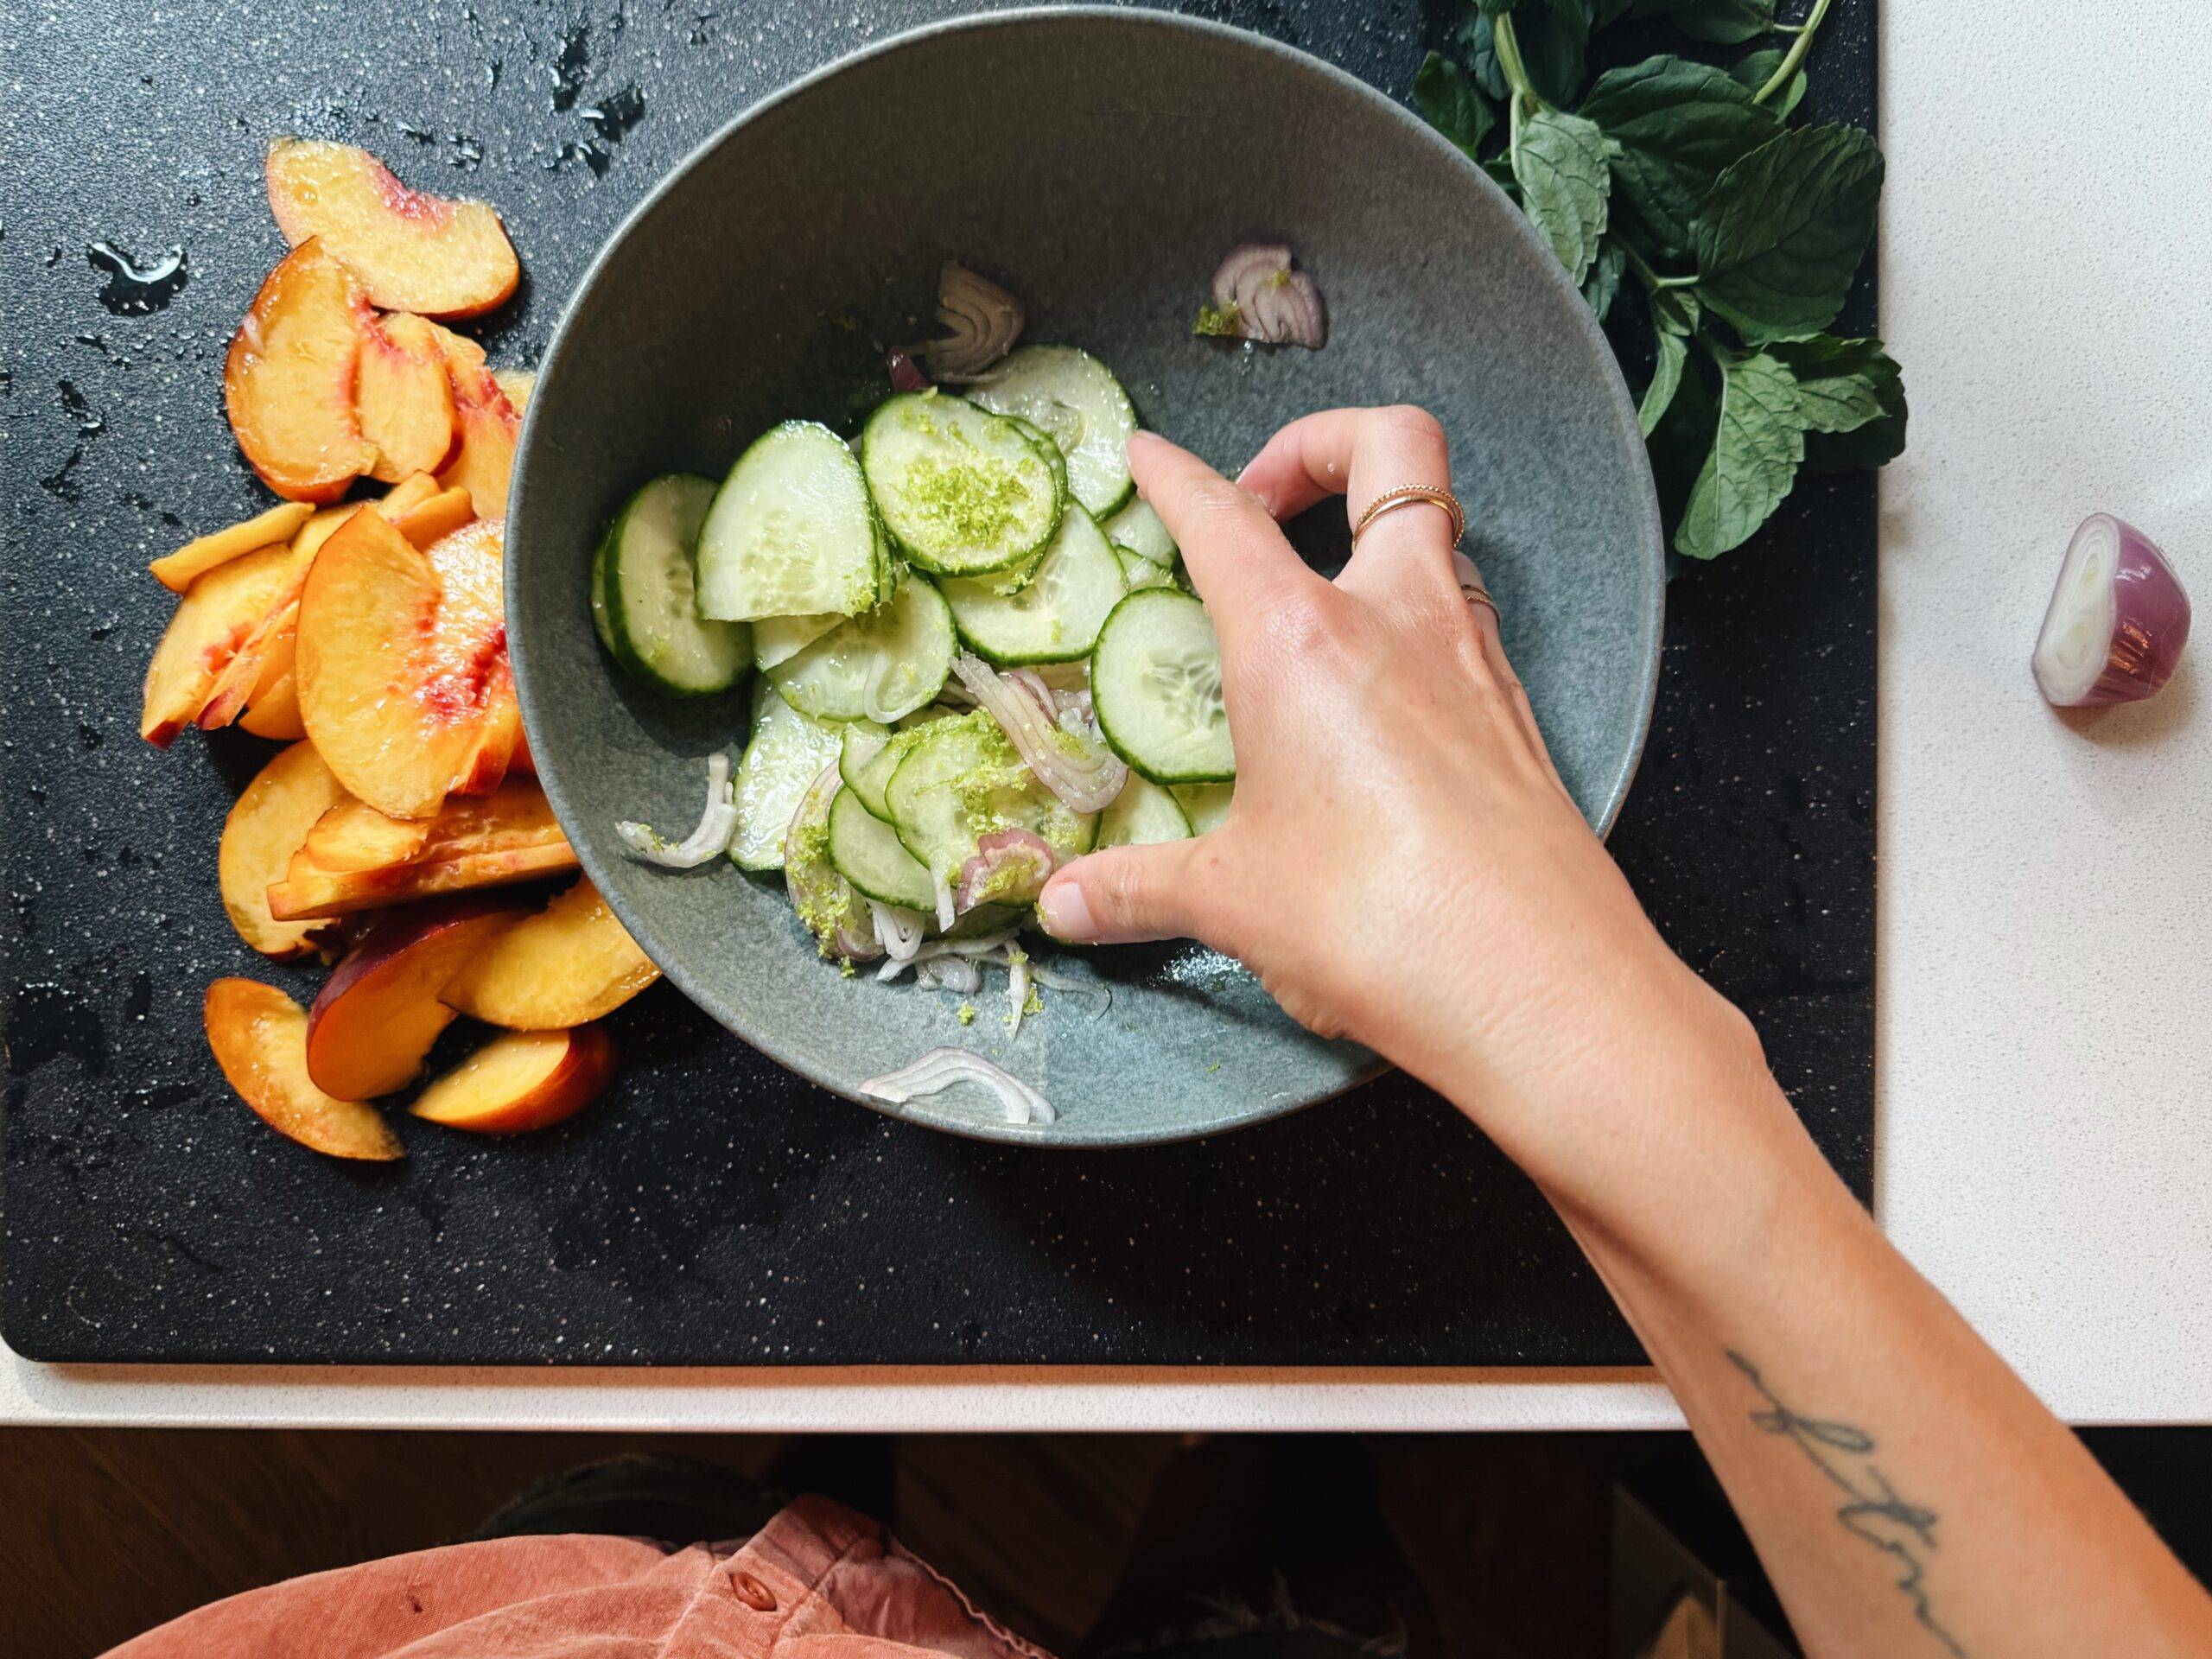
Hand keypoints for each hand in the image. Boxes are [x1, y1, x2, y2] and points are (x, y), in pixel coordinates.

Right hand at [1040, 410, 1769, 1195]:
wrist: (1542, 989)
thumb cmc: (1380, 925)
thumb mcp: (1232, 903)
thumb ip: (1137, 891)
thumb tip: (1064, 906)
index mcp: (1302, 639)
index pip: (1223, 518)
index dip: (1175, 476)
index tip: (1146, 457)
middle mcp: (1399, 617)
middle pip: (1389, 447)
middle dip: (1320, 443)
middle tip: (1263, 502)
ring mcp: (1475, 657)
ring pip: (1440, 530)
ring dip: (1378, 532)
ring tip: (1317, 598)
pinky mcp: (1518, 712)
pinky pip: (1469, 617)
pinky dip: (1417, 615)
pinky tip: (1381, 692)